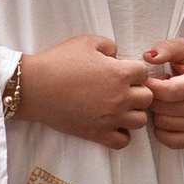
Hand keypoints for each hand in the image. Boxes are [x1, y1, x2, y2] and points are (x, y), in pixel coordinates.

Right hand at [17, 33, 153, 147]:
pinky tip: (111, 124)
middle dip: (137, 91)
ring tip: (118, 108)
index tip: (121, 71)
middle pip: (147, 98)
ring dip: (132, 113)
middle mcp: (121, 97)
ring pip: (140, 121)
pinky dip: (121, 134)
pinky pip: (124, 141)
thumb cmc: (59, 61)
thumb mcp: (86, 42)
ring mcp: (111, 118)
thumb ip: (109, 46)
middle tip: (121, 89)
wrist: (35, 87)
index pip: (144, 73)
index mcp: (120, 73)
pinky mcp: (98, 134)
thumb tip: (118, 56)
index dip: (133, 70)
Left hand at [144, 37, 183, 148]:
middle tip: (159, 87)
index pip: (165, 91)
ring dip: (156, 111)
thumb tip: (148, 56)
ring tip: (166, 99)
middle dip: (152, 96)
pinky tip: (168, 114)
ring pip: (161, 123)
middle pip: (160, 108)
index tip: (147, 78)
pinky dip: (162, 128)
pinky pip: (168, 139)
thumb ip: (167, 48)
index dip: (149, 85)